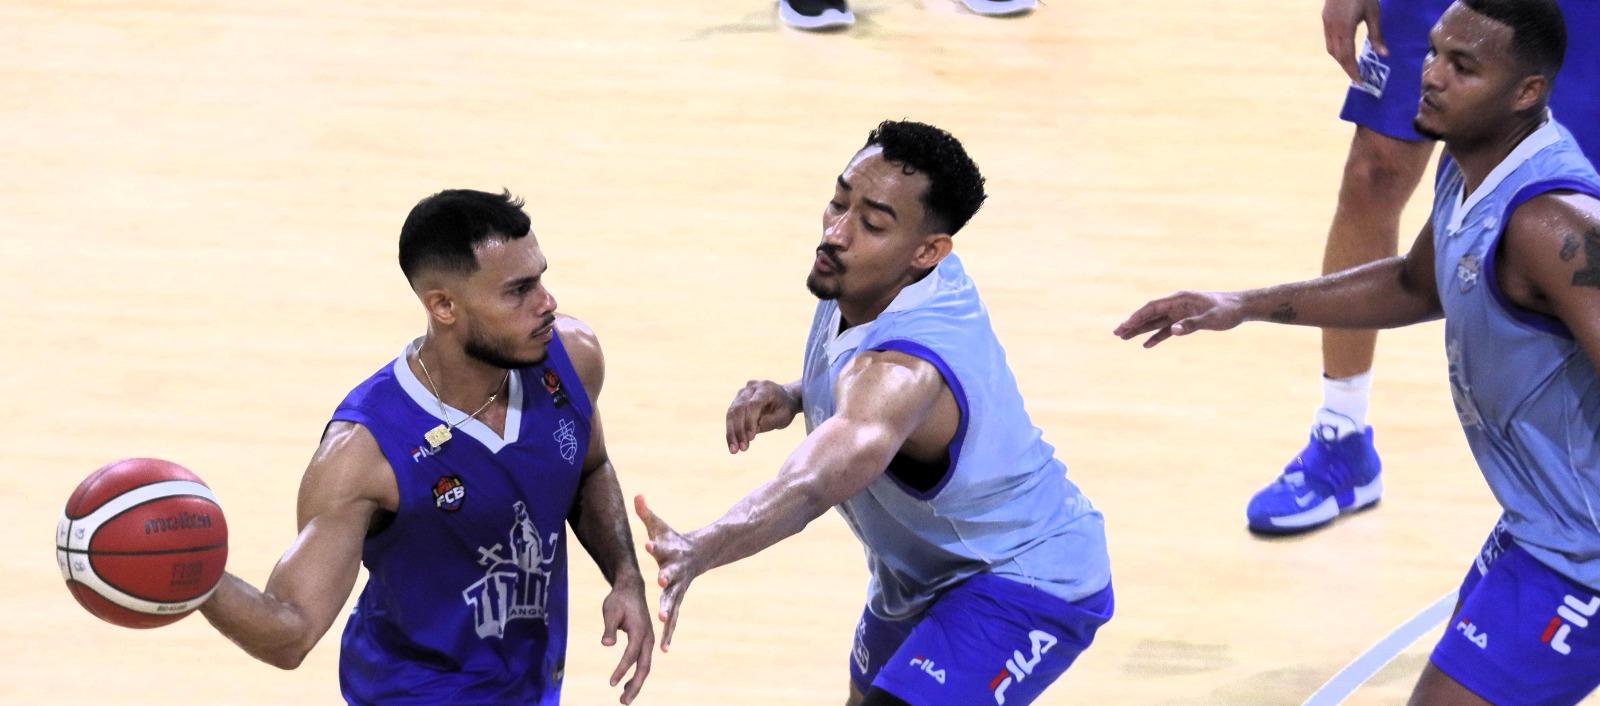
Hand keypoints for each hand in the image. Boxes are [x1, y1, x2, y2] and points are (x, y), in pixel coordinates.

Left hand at [599, 577, 653, 703]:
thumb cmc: (618, 600)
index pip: (630, 654)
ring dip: (636, 683)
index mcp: (639, 630)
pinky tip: (627, 684)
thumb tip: (605, 644)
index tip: (611, 683)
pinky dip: (636, 674)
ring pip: (645, 666)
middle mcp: (648, 637)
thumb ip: (609, 628)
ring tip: (624, 698)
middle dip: (634, 685)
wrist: (630, 588)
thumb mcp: (610, 611)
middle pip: (644, 666)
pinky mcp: (645, 641)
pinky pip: (643, 661)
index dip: (621, 670)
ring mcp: (648, 640)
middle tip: (623, 702)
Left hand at [634, 495, 703, 651]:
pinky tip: (664, 649)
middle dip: (665, 580)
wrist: (698, 554)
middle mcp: (675, 571)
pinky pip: (672, 618)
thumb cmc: (672, 540)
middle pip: (669, 576)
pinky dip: (669, 632)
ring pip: (671, 601)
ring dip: (666, 611)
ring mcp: (678, 587)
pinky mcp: (677, 600)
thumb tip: (637, 495)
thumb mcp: (660, 527)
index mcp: (669, 552)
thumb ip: (647, 513)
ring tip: (660, 622)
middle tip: (661, 583)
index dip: (654, 546)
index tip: (648, 545)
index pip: (660, 547)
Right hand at [725, 380, 800, 452]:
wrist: (784, 397)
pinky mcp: (736, 400)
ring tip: (734, 450)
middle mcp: (751, 388)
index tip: (751, 438)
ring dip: (732, 433)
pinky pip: (731, 416)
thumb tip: (753, 431)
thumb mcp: (784, 416)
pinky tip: (733, 445)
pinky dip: (731, 431)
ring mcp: (742, 393)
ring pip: (732, 413)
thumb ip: (770, 422)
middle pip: (739, 408)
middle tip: (740, 448)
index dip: (750, 421)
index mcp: (765, 388)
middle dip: (738, 430)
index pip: (753, 404)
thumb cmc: (786, 408)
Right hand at [1113, 290, 1247, 347]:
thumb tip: (1173, 330)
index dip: (1137, 316)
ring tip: (1124, 337)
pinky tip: (1147, 345)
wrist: (1241, 308)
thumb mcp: (1211, 319)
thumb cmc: (1227, 310)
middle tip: (1116, 333)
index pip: (1152, 307)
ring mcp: (1180, 313)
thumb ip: (1192, 324)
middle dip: (1133, 323)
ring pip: (1155, 322)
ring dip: (1140, 330)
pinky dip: (1156, 336)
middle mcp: (1176, 305)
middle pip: (1149, 314)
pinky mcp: (1185, 321)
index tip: (1125, 325)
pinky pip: (1166, 329)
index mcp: (1179, 299)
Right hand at [1322, 0, 1385, 81]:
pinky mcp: (1326, 19)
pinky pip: (1329, 40)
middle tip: (1357, 77)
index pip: (1347, 56)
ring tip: (1351, 65)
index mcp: (1345, 28)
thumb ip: (1376, 35)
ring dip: (1341, 59)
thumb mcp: (1374, 14)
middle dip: (1347, 68)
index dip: (1353, 70)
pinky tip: (1345, 50)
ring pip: (1331, 49)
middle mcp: (1333, 29)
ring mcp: (1327, 24)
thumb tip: (1384, 54)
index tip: (1360, 81)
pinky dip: (1337, 49)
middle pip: (1338, 55)